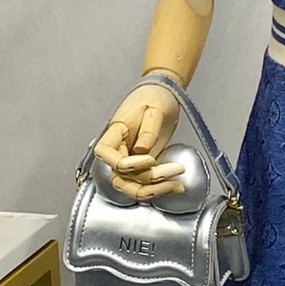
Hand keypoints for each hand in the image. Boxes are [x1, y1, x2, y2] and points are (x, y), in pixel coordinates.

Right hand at [94, 79, 182, 199]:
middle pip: (120, 177)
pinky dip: (159, 188)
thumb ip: (148, 130)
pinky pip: (144, 184)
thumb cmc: (154, 97)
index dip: (126, 164)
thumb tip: (142, 151)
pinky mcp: (142, 167)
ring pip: (132, 186)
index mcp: (115, 133)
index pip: (107, 155)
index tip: (150, 159)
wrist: (162, 95)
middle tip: (173, 173)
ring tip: (178, 186)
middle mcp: (118, 150)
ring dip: (154, 190)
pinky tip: (176, 185)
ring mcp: (129, 160)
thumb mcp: (155, 109)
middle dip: (146, 181)